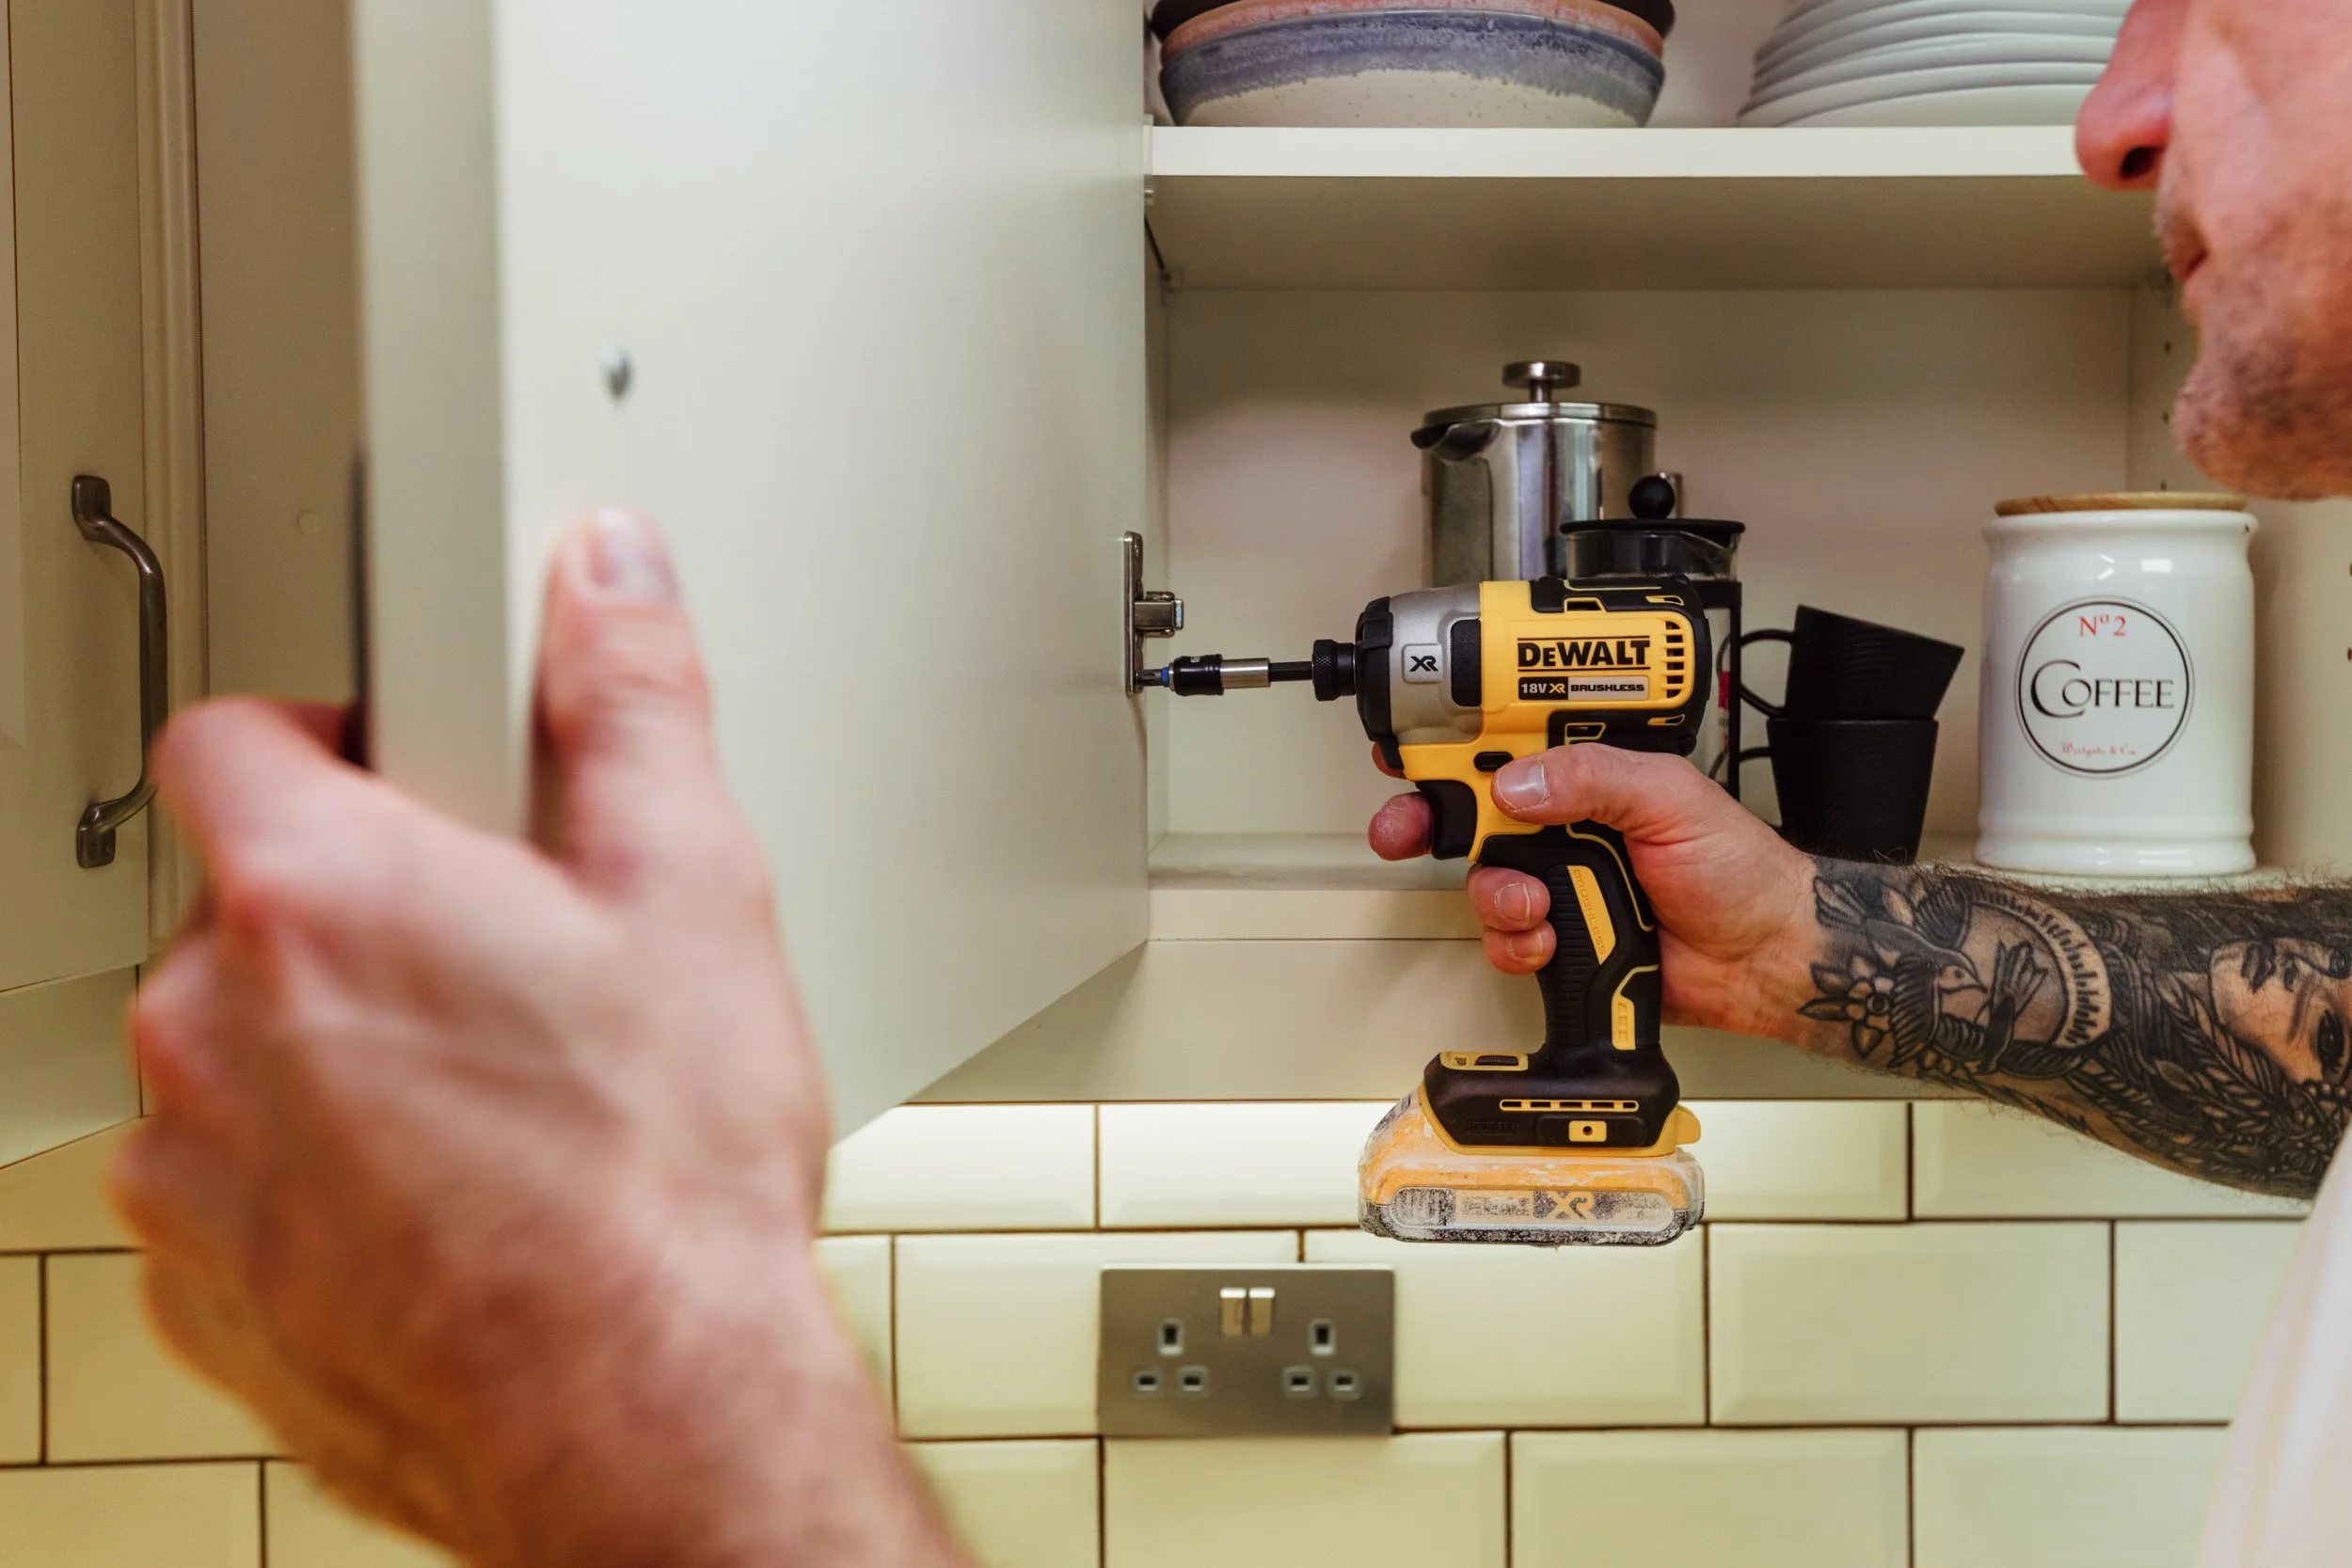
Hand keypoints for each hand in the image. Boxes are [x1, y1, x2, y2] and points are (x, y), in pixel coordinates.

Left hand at [112, 513, 962, 1567]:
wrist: (645, 1420)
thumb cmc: (659, 1185)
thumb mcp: (694, 893)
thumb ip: (631, 703)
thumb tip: (610, 576)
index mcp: (317, 895)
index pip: (227, 734)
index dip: (327, 736)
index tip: (408, 777)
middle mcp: (211, 1027)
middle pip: (245, 901)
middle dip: (358, 908)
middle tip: (504, 955)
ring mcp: (194, 1171)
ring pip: (236, 1049)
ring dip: (330, 1047)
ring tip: (493, 1093)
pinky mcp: (208, 1290)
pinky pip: (237, 1183)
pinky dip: (319, 1175)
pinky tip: (457, 1196)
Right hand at [1367, 746, 1816, 1036]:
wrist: (1762, 959)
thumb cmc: (1737, 869)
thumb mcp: (1671, 797)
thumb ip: (1594, 777)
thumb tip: (1518, 783)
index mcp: (1590, 774)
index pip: (1507, 743)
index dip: (1450, 741)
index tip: (1408, 747)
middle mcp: (1566, 823)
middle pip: (1470, 812)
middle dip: (1429, 821)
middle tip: (1404, 830)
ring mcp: (1559, 881)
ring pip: (1482, 881)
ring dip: (1495, 894)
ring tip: (1535, 903)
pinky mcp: (1558, 938)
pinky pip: (1504, 939)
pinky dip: (1517, 943)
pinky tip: (1551, 940)